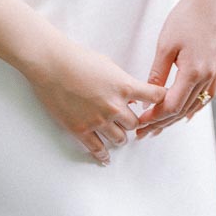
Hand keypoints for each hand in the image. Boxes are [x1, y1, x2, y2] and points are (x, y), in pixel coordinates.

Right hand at [29, 38, 166, 165]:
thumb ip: (122, 82)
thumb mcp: (108, 65)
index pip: (154, 97)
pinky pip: (97, 149)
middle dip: (133, 121)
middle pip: (135, 123)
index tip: (163, 103)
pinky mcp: (81, 130)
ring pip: (120, 139)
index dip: (160, 100)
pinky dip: (103, 155)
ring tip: (117, 134)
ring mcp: (98, 120)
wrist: (52, 64)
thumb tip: (131, 95)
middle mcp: (114, 106)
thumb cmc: (78, 58)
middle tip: (129, 120)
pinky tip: (105, 157)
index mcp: (123, 87)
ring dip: (120, 136)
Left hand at [135, 0, 215, 138]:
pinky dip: (194, 107)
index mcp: (193, 71)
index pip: (172, 106)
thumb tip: (148, 95)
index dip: (154, 117)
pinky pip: (207, 95)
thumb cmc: (185, 17)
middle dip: (162, 122)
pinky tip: (186, 113)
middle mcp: (207, 76)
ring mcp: (215, 72)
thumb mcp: (165, 45)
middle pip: (183, 110)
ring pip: (195, 105)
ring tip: (160, 126)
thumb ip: (158, 73)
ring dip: (176, 117)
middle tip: (144, 131)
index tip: (140, 123)